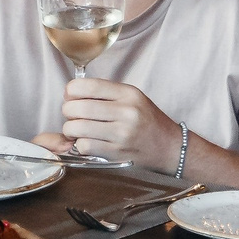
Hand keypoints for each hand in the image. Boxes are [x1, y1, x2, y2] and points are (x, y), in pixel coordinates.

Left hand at [36, 77, 181, 171]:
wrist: (170, 147)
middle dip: (68, 112)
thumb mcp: (132, 98)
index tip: (71, 97)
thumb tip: (70, 93)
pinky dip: (80, 145)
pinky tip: (89, 142)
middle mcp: (126, 112)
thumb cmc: (147, 121)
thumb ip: (104, 93)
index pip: (86, 86)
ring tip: (79, 130)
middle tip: (74, 116)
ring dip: (71, 130)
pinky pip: (84, 146)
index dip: (70, 91)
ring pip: (76, 128)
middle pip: (76, 108)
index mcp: (128, 93)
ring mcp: (122, 134)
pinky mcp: (118, 153)